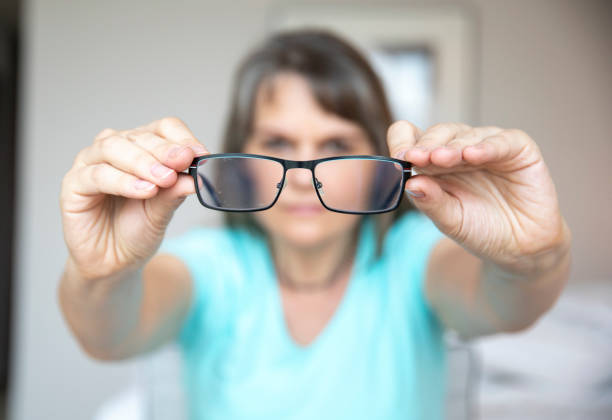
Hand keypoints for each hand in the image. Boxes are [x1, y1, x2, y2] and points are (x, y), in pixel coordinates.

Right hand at [60, 117, 207, 279]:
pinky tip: (144, 190)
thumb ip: (176, 191)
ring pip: (114, 148)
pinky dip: (123, 181)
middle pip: (140, 136)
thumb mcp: (164, 210)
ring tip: (164, 179)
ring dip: (143, 162)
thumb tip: (197, 176)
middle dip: (164, 150)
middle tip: (183, 162)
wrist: (114, 262)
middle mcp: (115, 149)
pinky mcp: (73, 184)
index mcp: (142, 147)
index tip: (201, 154)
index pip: (164, 128)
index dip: (183, 138)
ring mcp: (90, 163)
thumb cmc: (138, 230)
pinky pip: (97, 175)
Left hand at [387, 121, 569, 272]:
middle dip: (426, 145)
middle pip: (437, 133)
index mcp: (434, 163)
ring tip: (441, 158)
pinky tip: (473, 155)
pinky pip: (502, 141)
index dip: (402, 141)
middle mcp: (458, 149)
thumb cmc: (480, 230)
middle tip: (416, 157)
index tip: (398, 158)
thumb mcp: (450, 220)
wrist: (519, 248)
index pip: (411, 137)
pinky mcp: (518, 149)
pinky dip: (487, 146)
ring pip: (465, 135)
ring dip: (452, 146)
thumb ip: (430, 202)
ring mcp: (487, 146)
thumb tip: (409, 182)